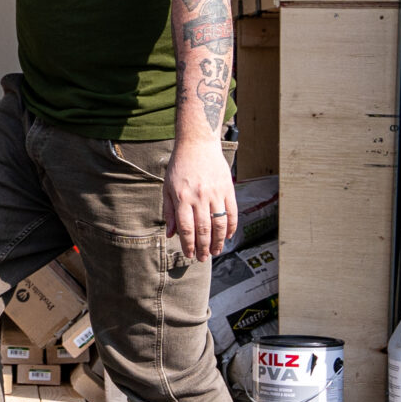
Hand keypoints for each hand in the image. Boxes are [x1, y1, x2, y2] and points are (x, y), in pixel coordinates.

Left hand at [165, 140, 239, 260]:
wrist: (198, 143)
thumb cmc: (179, 166)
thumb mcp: (168, 187)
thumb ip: (170, 212)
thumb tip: (171, 235)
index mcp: (183, 197)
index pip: (186, 228)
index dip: (188, 245)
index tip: (190, 255)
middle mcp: (200, 197)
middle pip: (204, 230)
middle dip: (204, 248)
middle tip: (203, 258)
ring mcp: (216, 193)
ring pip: (219, 224)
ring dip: (218, 241)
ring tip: (216, 251)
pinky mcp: (228, 188)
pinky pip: (232, 212)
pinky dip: (231, 227)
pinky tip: (227, 236)